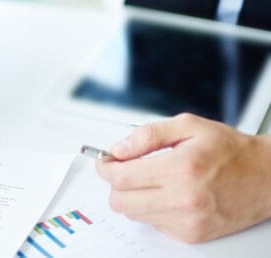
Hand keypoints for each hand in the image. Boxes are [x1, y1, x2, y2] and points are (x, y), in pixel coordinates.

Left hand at [95, 113, 270, 242]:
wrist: (266, 178)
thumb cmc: (231, 151)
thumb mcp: (188, 126)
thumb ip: (147, 135)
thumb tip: (119, 149)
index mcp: (181, 168)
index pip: (121, 177)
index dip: (106, 167)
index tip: (106, 161)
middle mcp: (184, 199)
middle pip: (121, 200)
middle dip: (116, 184)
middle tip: (124, 170)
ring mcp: (188, 221)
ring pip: (134, 214)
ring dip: (133, 197)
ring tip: (152, 180)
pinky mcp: (191, 234)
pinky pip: (153, 224)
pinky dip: (153, 209)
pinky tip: (169, 194)